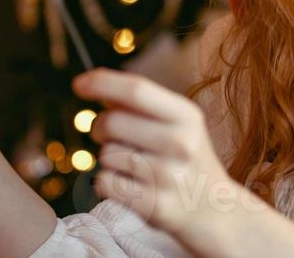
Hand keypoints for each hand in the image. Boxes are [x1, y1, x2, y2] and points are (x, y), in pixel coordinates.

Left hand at [73, 68, 235, 242]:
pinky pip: (105, 184)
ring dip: (108, 159)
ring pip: (105, 155)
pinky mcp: (155, 206)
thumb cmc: (186, 158)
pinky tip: (129, 185)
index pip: (137, 90)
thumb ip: (140, 103)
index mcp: (187, 116)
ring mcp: (168, 177)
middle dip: (101, 127)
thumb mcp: (177, 123)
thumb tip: (93, 83)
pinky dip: (107, 183)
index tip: (79, 83)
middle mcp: (180, 143)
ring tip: (132, 166)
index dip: (103, 83)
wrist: (214, 209)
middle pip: (112, 122)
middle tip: (111, 135)